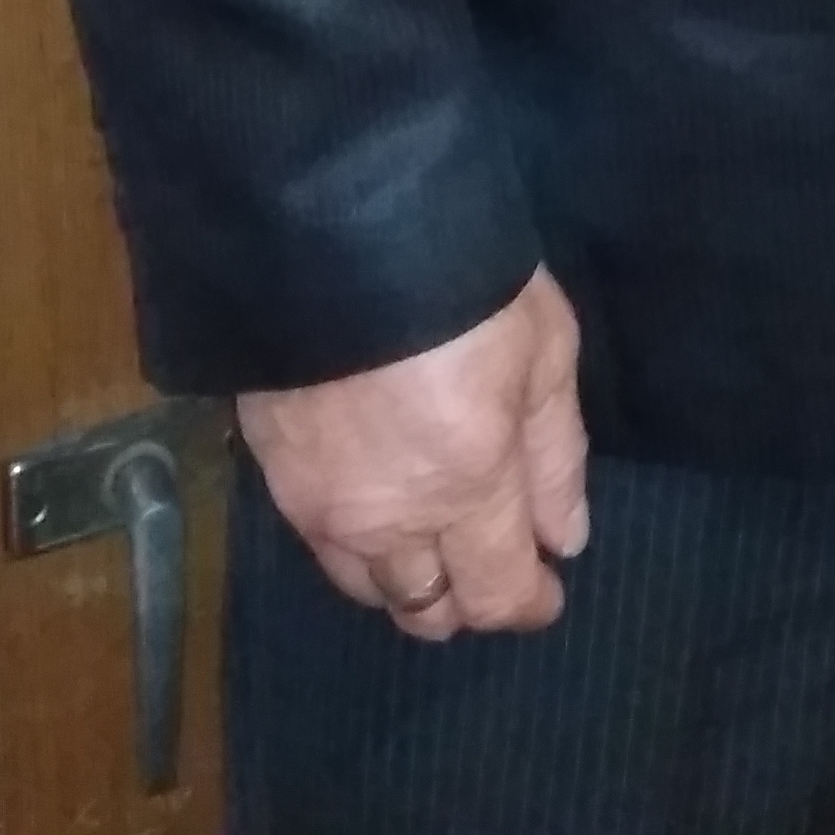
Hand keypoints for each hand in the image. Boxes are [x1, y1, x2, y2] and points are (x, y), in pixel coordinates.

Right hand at [238, 269, 587, 640]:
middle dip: (467, 599)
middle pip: (427, 609)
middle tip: (488, 560)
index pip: (497, 595)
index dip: (528, 604)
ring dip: (406, 579)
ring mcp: (320, 503)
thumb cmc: (463, 281)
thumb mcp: (544, 349)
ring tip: (430, 539)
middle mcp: (389, 520)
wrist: (333, 225)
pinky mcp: (271, 473)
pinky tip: (372, 502)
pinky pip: (319, 544)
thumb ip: (556, 455)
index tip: (547, 590)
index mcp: (466, 490)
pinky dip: (354, 544)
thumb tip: (564, 540)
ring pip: (367, 589)